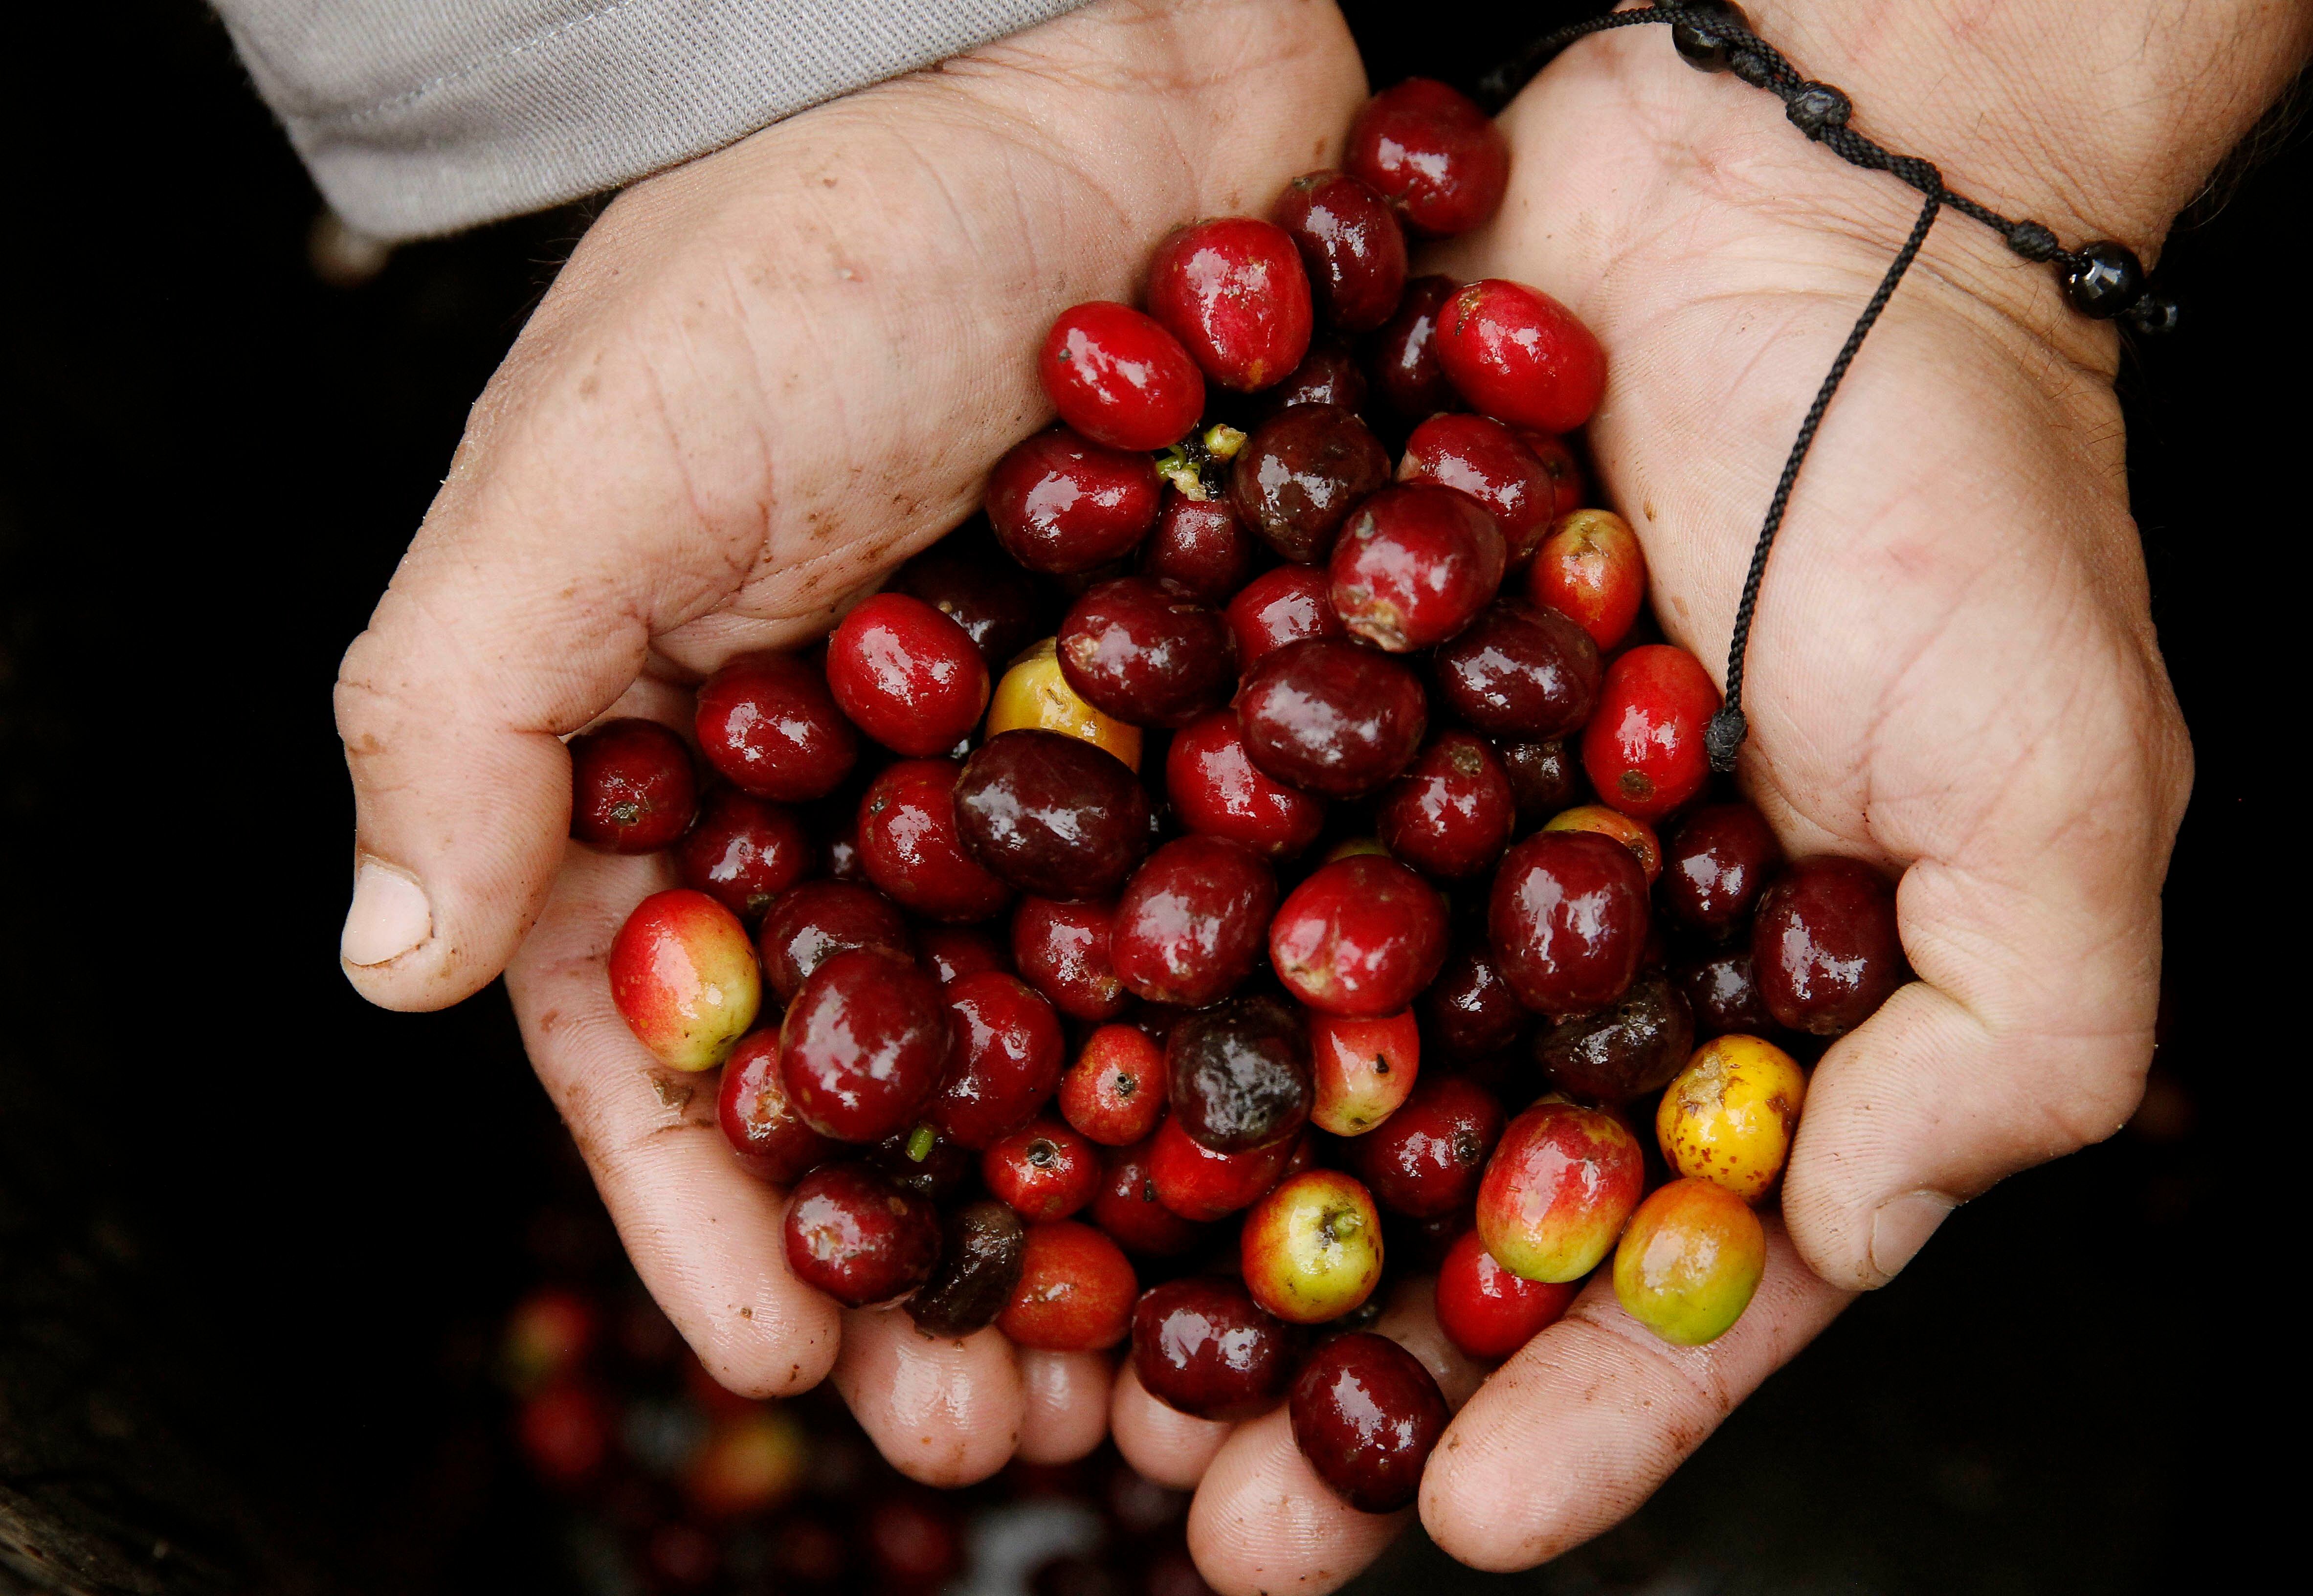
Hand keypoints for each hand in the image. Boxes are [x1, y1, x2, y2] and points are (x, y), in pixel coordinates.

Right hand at [331, 0, 1364, 1479]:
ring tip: (1180, 1369)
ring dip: (1134, 1209)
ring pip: (1096, 1037)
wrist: (1072, 58)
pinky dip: (1297, 1037)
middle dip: (954, 1263)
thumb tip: (379, 957)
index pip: (681, 1036)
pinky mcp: (1243, 703)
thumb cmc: (804, 248)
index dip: (724, 1215)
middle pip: (911, 1082)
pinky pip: (1270, 902)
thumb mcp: (589, 467)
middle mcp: (887, 790)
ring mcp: (1077, 759)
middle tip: (1016, 1431)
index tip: (800, 1364)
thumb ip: (468, 708)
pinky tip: (1338, 1165)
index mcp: (701, 767)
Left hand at [1142, 2, 2312, 1585]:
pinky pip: (1192, 848)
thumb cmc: (1961, 494)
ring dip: (1181, 1210)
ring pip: (1279, 1057)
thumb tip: (1829, 1236)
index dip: (1565, 1407)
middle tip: (1218, 1522)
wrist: (1801, 196)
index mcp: (1735, 1000)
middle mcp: (1554, 934)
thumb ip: (1999, 1049)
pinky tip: (1020, 1089)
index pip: (1648, 1254)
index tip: (1458, 1519)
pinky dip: (1109, 960)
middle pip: (1428, 1196)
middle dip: (1329, 1366)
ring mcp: (1410, 815)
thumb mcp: (2054, 800)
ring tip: (1078, 1361)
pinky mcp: (1296, 686)